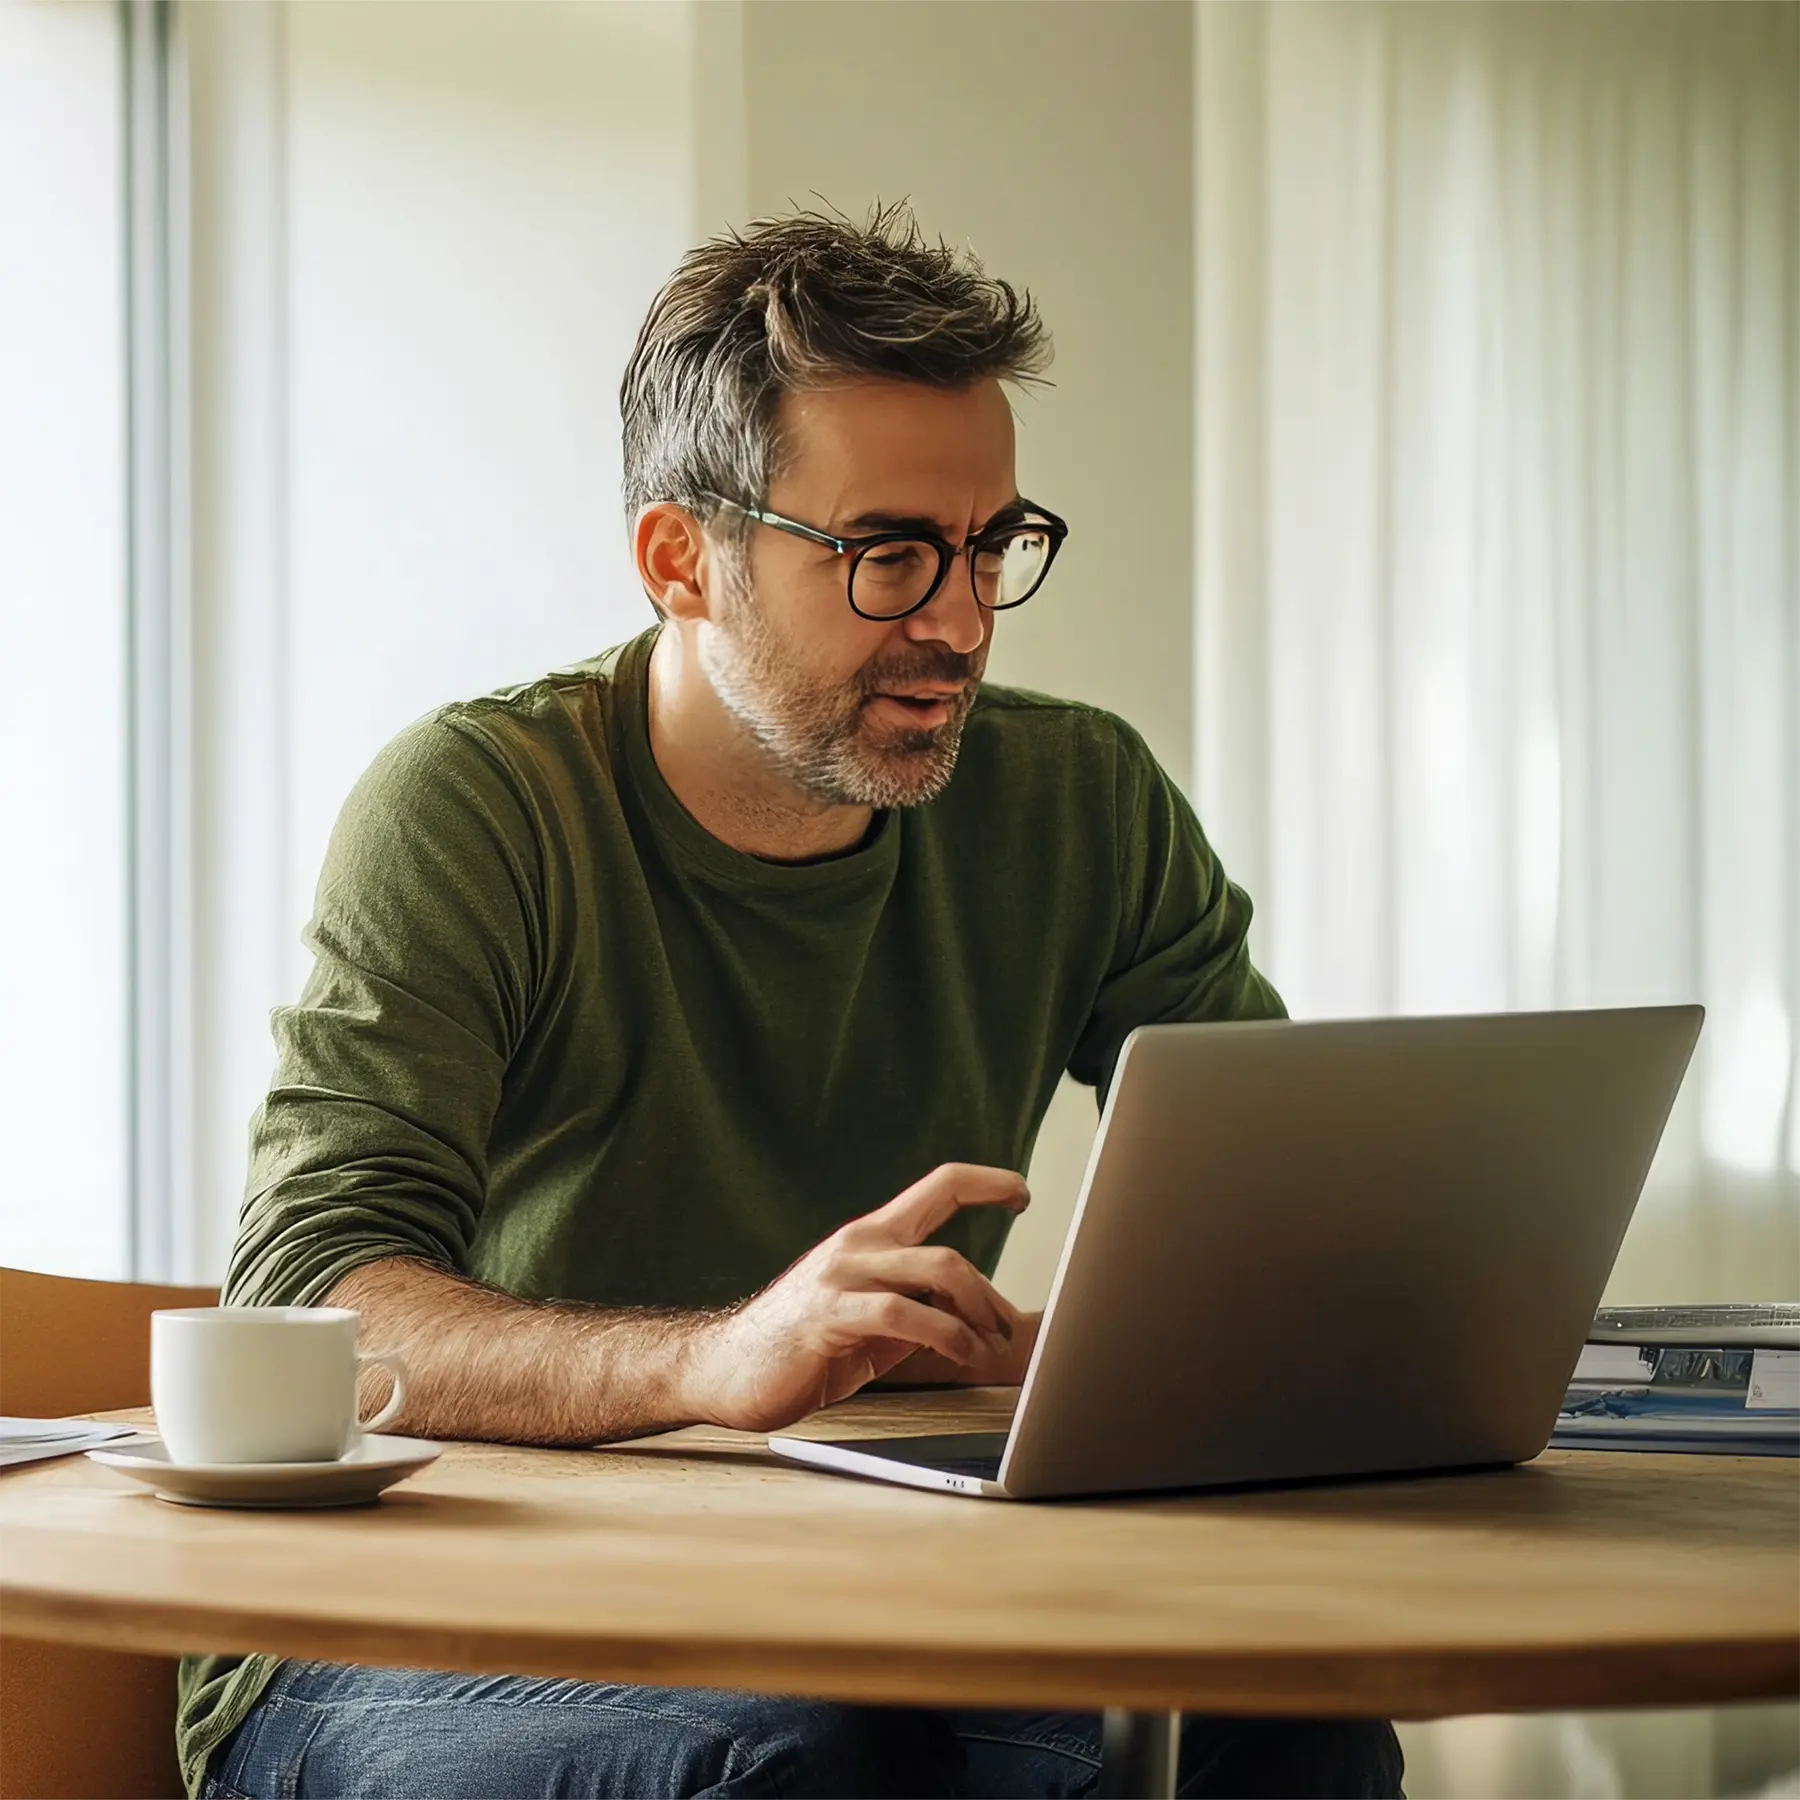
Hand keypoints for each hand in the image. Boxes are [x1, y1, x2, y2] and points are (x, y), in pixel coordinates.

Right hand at [684, 1163, 1029, 1432]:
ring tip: (986, 1349)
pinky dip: (945, 1334)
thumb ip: (917, 1304)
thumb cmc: (802, 1345)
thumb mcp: (871, 1319)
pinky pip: (902, 1313)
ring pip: (935, 1271)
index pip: (940, 1186)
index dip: (988, 1183)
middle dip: (989, 1296)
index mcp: (871, 1237)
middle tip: (1005, 1333)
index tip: (1022, 1192)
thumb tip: (978, 1314)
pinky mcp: (830, 1315)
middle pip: (947, 1248)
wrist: (725, 1368)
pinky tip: (958, 1353)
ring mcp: (843, 1277)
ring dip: (976, 1315)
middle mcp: (859, 1246)